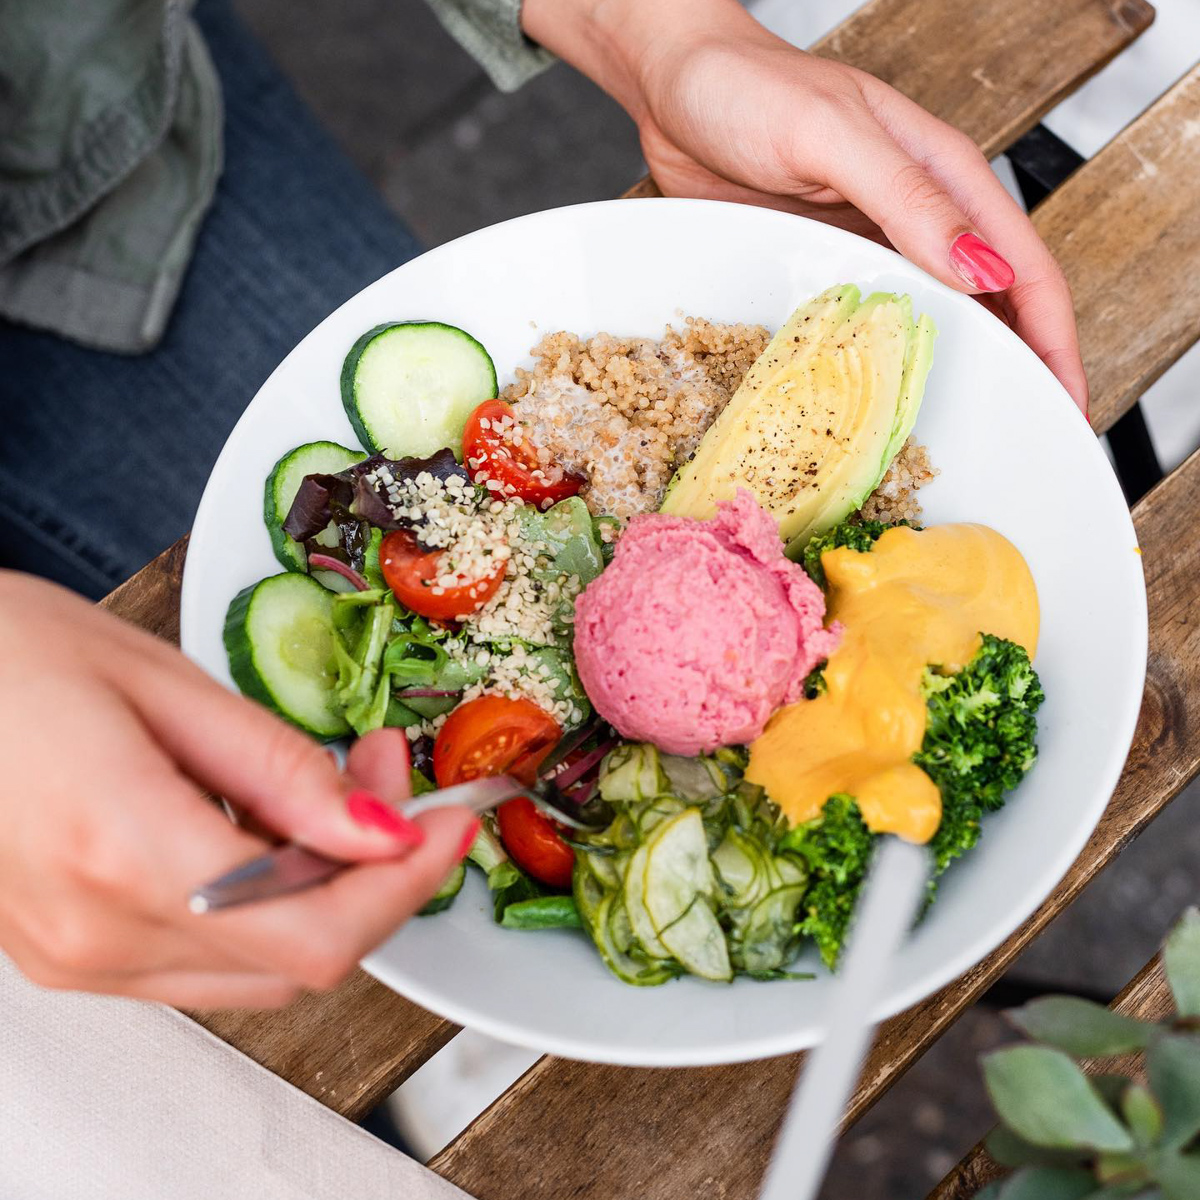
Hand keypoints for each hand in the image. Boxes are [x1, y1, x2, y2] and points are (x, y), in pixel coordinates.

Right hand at [0, 572, 477, 1006]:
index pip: (320, 929)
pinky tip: (265, 827)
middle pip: (300, 958)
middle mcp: (94, 933)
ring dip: (324, 890)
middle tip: (387, 777)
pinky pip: (203, 956)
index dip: (408, 885)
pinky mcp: (66, 951)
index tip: (452, 823)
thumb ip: (280, 771)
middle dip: (376, 875)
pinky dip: (264, 904)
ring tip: (331, 790)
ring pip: (258, 967)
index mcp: (124, 853)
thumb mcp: (164, 685)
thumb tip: (381, 831)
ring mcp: (74, 956)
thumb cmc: (8, 654)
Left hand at [523, 0, 1087, 413]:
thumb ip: (908, 199)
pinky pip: (869, 319)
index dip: (1053, 337)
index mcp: (943, 174)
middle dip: (1018, 364)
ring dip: (955, 367)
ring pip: (931, 316)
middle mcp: (917, 212)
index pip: (1023, 265)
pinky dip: (887, 357)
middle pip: (991, 300)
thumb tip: (981, 271)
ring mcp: (869, 241)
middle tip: (1024, 432)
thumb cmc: (750, 88)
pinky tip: (886, 393)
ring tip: (968, 427)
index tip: (1066, 398)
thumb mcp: (834, 137)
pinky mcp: (822, 261)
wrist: (677, 85)